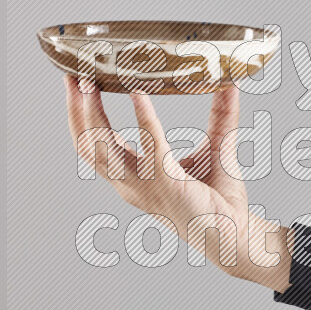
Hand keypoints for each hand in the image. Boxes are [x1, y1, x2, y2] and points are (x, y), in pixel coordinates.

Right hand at [64, 75, 291, 291]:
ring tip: (91, 81)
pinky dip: (144, 118)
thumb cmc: (221, 199)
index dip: (79, 115)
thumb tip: (232, 82)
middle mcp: (131, 184)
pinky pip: (149, 146)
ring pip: (103, 147)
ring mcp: (145, 186)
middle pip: (87, 144)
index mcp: (133, 177)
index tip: (77, 82)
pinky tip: (139, 94)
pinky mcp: (167, 183)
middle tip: (73, 74)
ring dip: (93, 113)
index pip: (92, 145)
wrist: (236, 235)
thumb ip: (221, 115)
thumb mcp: (216, 148)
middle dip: (76, 109)